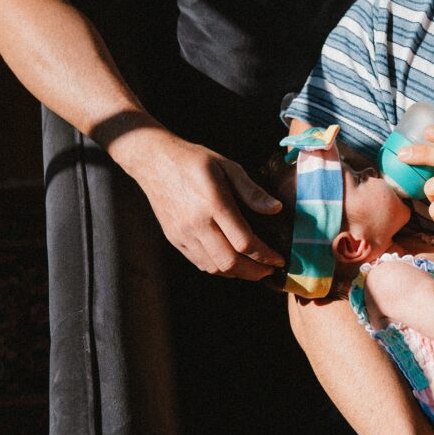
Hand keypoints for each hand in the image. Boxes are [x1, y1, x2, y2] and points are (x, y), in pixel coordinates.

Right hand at [135, 132, 284, 278]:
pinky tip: (232, 263)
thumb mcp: (227, 166)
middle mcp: (196, 223)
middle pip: (230, 261)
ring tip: (254, 270)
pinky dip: (219, 269)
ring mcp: (183, 234)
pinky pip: (200, 263)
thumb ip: (251, 191)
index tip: (278, 259)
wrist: (154, 162)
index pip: (244, 241)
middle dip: (254, 271)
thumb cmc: (194, 160)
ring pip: (214, 267)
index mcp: (213, 203)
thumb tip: (276, 209)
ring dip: (238, 274)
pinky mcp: (174, 239)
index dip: (265, 255)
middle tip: (269, 270)